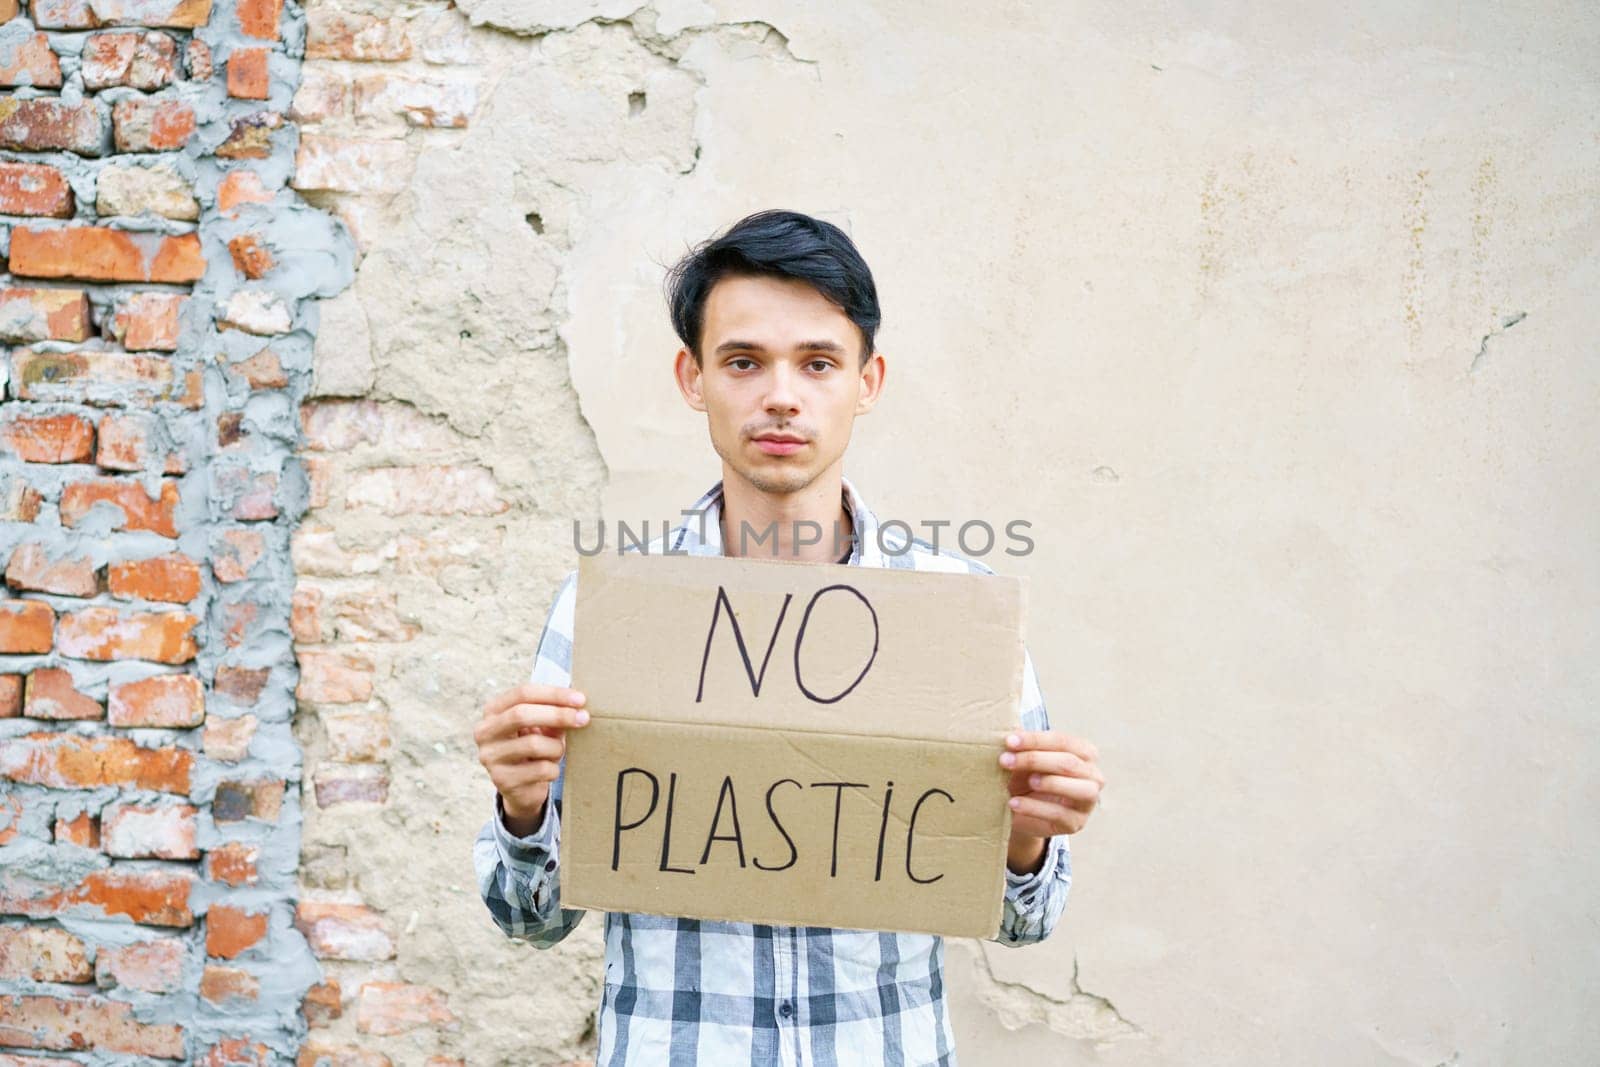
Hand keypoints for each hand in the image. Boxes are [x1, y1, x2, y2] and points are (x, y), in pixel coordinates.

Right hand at [474, 684, 589, 835]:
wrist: (522, 787)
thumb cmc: (534, 747)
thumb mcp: (541, 726)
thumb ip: (553, 713)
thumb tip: (577, 706)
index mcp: (493, 710)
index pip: (522, 693)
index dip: (554, 694)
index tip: (580, 699)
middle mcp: (484, 732)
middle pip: (521, 715)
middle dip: (557, 715)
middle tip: (583, 718)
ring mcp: (490, 757)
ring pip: (533, 744)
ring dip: (556, 747)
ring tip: (558, 751)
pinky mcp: (502, 780)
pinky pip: (540, 769)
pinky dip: (554, 769)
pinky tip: (550, 771)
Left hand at [999, 731, 1103, 871]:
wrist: (1021, 811)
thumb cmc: (1027, 776)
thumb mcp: (1025, 758)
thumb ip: (1023, 744)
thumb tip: (1010, 729)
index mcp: (1084, 752)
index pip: (1063, 741)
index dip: (1036, 740)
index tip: (1010, 741)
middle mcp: (1093, 775)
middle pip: (1069, 763)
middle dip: (1035, 759)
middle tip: (1005, 760)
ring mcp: (1088, 801)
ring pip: (1077, 788)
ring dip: (1047, 782)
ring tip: (1025, 781)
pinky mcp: (1076, 822)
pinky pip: (1059, 813)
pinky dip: (1034, 807)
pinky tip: (1014, 803)